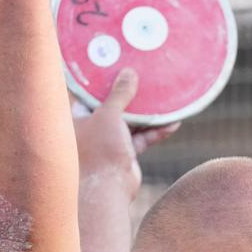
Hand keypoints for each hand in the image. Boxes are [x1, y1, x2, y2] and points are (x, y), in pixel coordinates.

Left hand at [71, 69, 180, 200]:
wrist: (109, 190)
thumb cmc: (101, 150)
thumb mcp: (109, 115)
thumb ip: (119, 94)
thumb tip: (128, 73)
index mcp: (78, 117)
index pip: (89, 92)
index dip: (102, 78)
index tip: (116, 61)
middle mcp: (92, 128)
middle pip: (113, 105)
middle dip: (130, 93)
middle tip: (144, 74)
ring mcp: (108, 142)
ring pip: (130, 122)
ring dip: (147, 113)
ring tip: (165, 98)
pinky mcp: (124, 154)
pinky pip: (141, 138)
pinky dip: (155, 132)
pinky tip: (173, 123)